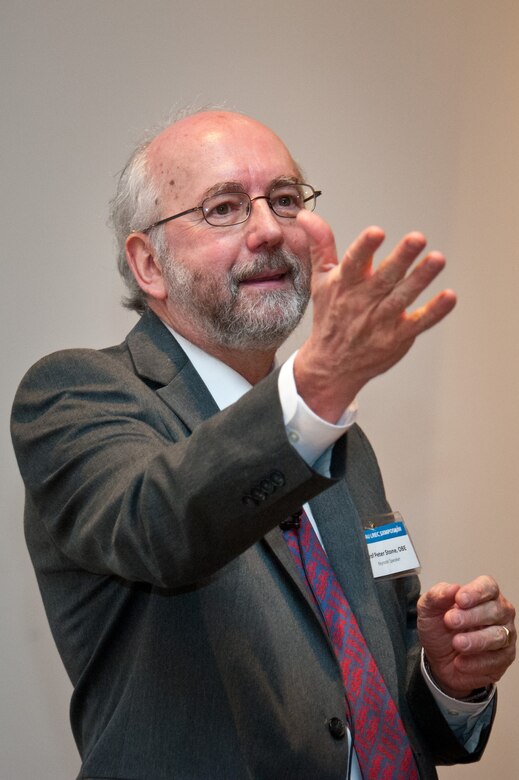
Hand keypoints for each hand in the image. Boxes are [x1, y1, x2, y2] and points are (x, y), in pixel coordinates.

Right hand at [293, 211, 456, 421]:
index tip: (377, 232)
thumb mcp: (321, 280)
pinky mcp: (397, 337)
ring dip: (421, 278)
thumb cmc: (329, 317)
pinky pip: (418, 323)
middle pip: (384, 277)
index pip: (353, 263)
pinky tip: (449, 297)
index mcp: (344, 284)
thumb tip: (306, 214)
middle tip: (418, 238)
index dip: (365, 247)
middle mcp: (362, 302)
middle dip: (401, 258)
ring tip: (438, 259)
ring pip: (403, 297)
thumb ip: (320, 245)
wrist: (331, 366)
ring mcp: (381, 320)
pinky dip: (434, 311)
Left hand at [417, 575, 515, 697]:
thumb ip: (437, 595)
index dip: (476, 592)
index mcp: (483, 595)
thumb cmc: (439, 629)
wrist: (437, 660)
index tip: (459, 599)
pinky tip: (460, 662)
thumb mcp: (429, 609)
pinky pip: (496, 660)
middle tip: (450, 621)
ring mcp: (504, 635)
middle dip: (472, 616)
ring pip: (499, 635)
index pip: (488, 586)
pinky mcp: (503, 658)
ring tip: (457, 643)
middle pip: (495, 610)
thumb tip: (452, 588)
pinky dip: (476, 662)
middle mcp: (499, 612)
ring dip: (476, 640)